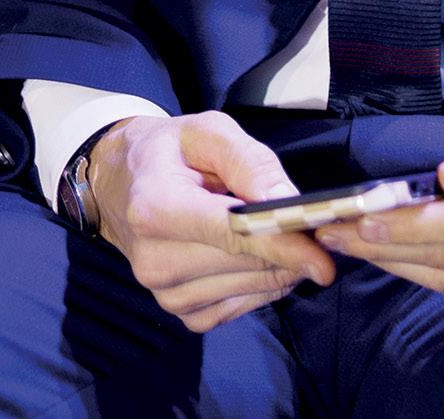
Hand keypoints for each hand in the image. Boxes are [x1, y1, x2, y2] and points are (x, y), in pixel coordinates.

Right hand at [89, 110, 336, 331]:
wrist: (120, 183)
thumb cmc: (168, 150)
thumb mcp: (207, 131)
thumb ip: (250, 162)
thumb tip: (289, 203)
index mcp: (156, 207)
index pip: (230, 235)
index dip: (281, 246)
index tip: (323, 259)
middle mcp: (155, 260)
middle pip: (246, 264)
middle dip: (289, 248)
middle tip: (313, 224)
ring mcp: (164, 293)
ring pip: (250, 288)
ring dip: (278, 265)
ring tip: (275, 231)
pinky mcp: (179, 312)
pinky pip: (239, 307)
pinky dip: (260, 284)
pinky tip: (256, 255)